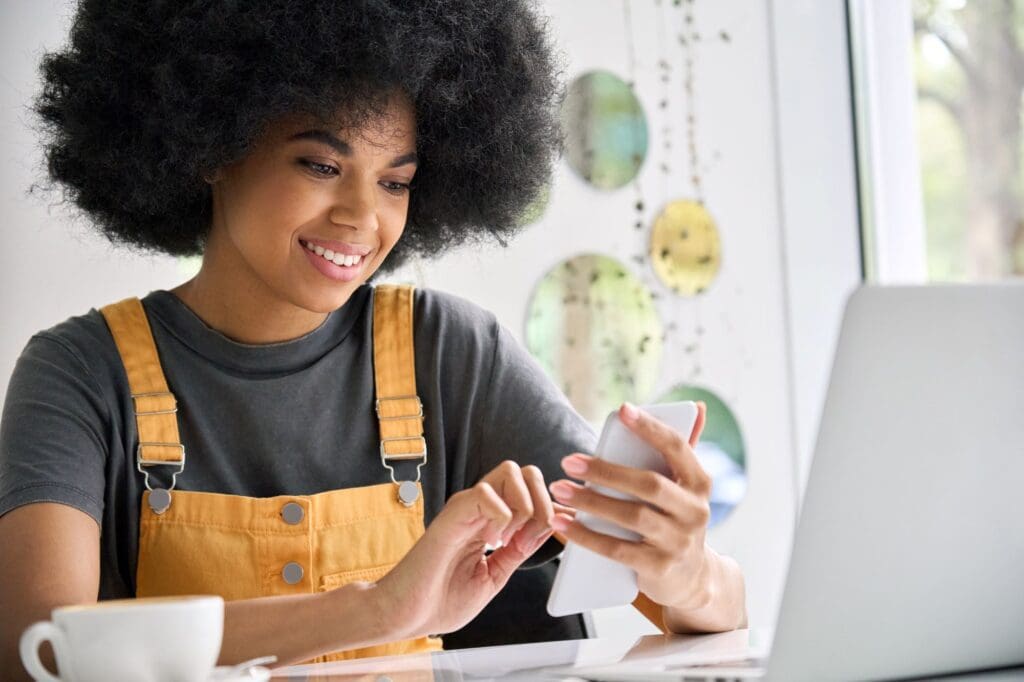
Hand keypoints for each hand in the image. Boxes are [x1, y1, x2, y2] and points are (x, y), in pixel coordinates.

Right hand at [374, 461, 553, 638]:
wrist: (405, 614)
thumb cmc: (439, 599)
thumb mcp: (494, 576)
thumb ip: (519, 551)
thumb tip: (548, 529)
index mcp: (490, 520)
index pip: (531, 490)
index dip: (551, 509)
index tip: (552, 537)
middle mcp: (480, 508)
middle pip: (525, 472)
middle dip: (543, 502)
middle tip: (529, 537)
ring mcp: (466, 508)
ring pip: (511, 473)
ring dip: (523, 507)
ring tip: (508, 540)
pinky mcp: (452, 514)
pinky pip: (486, 493)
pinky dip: (501, 517)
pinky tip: (491, 542)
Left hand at [548, 401, 716, 611]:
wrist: (691, 580)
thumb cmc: (675, 521)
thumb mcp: (684, 489)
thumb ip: (681, 451)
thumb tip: (696, 405)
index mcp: (700, 484)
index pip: (678, 448)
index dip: (651, 428)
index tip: (622, 410)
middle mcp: (695, 512)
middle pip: (648, 484)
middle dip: (605, 471)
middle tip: (569, 461)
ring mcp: (679, 542)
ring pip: (631, 516)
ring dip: (590, 501)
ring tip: (560, 489)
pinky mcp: (660, 568)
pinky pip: (617, 550)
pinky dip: (586, 536)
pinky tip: (563, 524)